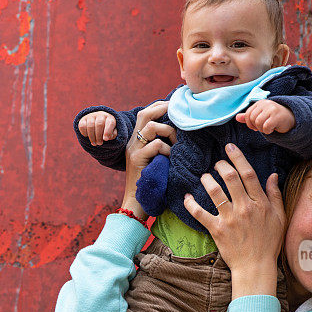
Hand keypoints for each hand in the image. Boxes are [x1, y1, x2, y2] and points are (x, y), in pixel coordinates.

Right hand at [78, 111, 117, 144]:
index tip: (105, 139)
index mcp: (110, 118)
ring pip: (90, 126)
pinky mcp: (83, 119)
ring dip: (92, 137)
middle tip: (99, 143)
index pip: (110, 123)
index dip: (108, 131)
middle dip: (99, 136)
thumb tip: (106, 138)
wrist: (97, 121)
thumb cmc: (106, 129)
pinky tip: (87, 136)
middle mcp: (100, 115)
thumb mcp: (112, 132)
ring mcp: (91, 116)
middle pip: (99, 124)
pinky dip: (84, 133)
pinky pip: (82, 126)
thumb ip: (112, 135)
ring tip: (94, 143)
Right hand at [121, 101, 176, 219]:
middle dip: (163, 109)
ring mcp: (133, 150)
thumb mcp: (156, 160)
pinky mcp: (136, 160)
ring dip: (168, 132)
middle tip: (177, 113)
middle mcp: (132, 143)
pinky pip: (156, 145)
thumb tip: (179, 134)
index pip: (145, 114)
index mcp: (136, 141)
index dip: (159, 106)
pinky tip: (170, 159)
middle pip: (145, 114)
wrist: (136, 204)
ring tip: (175, 144)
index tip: (174, 107)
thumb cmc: (152, 184)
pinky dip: (167, 149)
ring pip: (151, 126)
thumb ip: (161, 147)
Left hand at [183, 143, 285, 298]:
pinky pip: (200, 214)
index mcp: (260, 203)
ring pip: (215, 192)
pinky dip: (191, 204)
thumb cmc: (269, 242)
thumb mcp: (279, 218)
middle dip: (221, 166)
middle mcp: (245, 208)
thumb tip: (272, 175)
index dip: (238, 158)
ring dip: (207, 180)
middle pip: (230, 178)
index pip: (248, 174)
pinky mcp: (217, 230)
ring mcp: (230, 219)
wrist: (256, 266)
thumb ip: (275, 195)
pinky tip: (187, 197)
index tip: (230, 148)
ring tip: (205, 177)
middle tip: (217, 163)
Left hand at [235, 99, 294, 133]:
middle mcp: (265, 103)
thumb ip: (249, 116)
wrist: (291, 119)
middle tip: (264, 127)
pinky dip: (268, 131)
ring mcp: (271, 109)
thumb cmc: (274, 118)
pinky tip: (273, 128)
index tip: (256, 126)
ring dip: (262, 129)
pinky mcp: (277, 116)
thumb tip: (236, 117)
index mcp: (259, 103)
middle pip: (251, 119)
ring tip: (269, 127)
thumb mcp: (260, 116)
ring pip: (258, 123)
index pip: (247, 114)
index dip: (249, 123)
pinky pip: (266, 127)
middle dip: (256, 126)